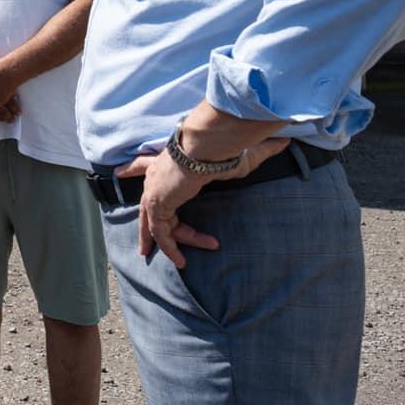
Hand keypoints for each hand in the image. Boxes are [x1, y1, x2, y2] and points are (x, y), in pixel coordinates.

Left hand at [117, 137, 290, 267]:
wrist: (208, 146)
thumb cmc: (223, 148)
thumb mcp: (240, 156)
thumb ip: (260, 152)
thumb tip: (285, 142)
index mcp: (167, 159)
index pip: (144, 163)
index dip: (131, 167)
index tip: (119, 172)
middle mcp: (155, 175)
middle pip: (148, 205)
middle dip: (145, 229)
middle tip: (144, 248)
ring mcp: (153, 190)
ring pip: (158, 224)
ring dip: (174, 244)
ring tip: (183, 262)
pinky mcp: (157, 204)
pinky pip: (162, 232)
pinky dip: (172, 248)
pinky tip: (181, 261)